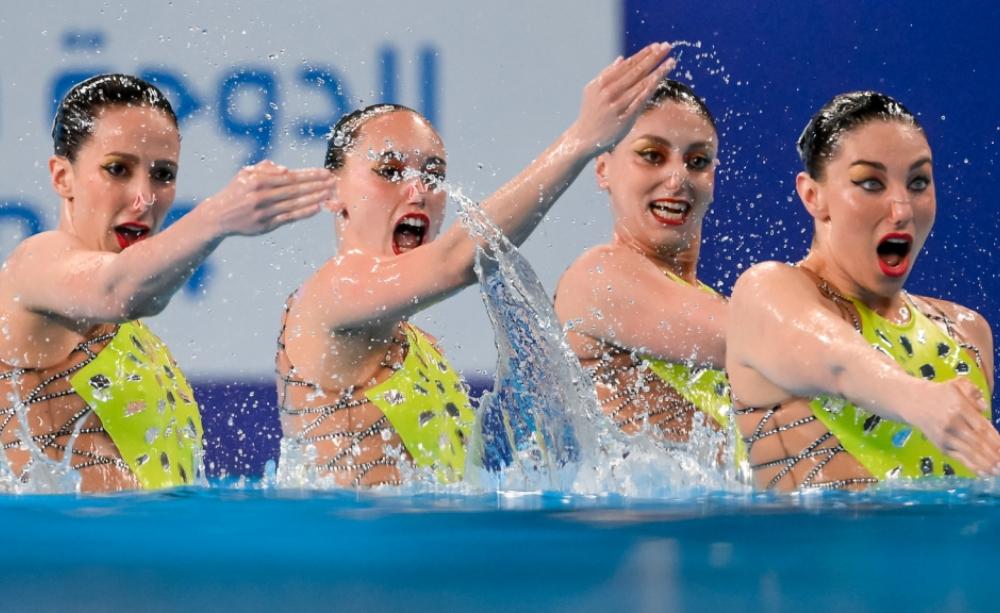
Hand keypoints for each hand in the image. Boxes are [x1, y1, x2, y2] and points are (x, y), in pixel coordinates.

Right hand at [201, 160, 333, 236]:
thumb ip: (266, 168)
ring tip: (330, 194)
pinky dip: (304, 212)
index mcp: (258, 180)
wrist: (219, 216)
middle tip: (334, 182)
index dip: (310, 175)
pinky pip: (289, 217)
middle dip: (318, 185)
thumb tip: (287, 170)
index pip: (290, 177)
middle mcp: (261, 195)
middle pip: (296, 190)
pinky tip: (317, 208)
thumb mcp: (246, 174)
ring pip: (295, 204)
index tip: (326, 173)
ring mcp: (264, 211)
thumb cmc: (237, 191)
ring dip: (315, 199)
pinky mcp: (265, 225)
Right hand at [568, 42, 676, 153]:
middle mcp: (610, 91)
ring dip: (658, 71)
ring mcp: (618, 104)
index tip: (657, 45)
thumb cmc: (591, 113)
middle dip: (653, 57)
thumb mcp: (592, 90)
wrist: (584, 138)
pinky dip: (651, 88)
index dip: (643, 54)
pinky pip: (641, 100)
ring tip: (671, 61)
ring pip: (641, 84)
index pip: (627, 65)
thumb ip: (607, 74)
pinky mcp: (625, 117)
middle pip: (636, 71)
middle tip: (667, 47)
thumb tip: (621, 59)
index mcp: (602, 82)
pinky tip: (660, 80)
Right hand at [910, 378, 999, 476]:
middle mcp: (952, 423)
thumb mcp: (957, 384)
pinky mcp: (941, 446)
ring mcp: (945, 436)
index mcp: (959, 407)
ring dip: (986, 464)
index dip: (996, 439)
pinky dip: (972, 467)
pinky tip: (984, 473)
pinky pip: (959, 458)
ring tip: (998, 471)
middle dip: (994, 455)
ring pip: (970, 452)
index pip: (981, 426)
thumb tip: (983, 408)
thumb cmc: (941, 394)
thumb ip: (973, 391)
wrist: (913, 402)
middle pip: (977, 442)